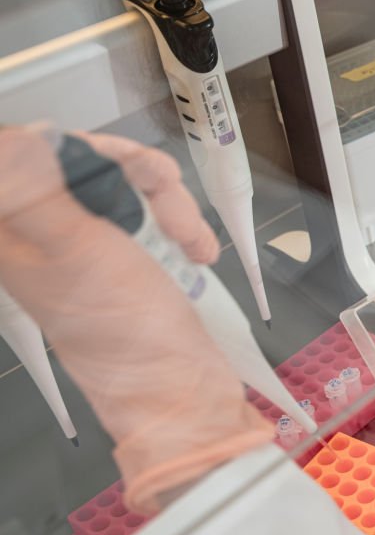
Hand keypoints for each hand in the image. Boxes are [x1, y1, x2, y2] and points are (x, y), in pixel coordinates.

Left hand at [0, 126, 272, 513]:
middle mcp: (47, 234)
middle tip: (171, 208)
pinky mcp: (128, 257)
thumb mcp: (79, 253)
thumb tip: (15, 145)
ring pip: (126, 184)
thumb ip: (39, 196)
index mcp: (17, 233)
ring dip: (170, 204)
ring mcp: (90, 246)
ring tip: (194, 242)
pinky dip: (180, 224)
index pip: (36, 154)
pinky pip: (151, 214)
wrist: (181, 389)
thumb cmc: (127, 332)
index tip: (124, 170)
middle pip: (87, 162)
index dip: (85, 150)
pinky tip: (197, 252)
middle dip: (139, 177)